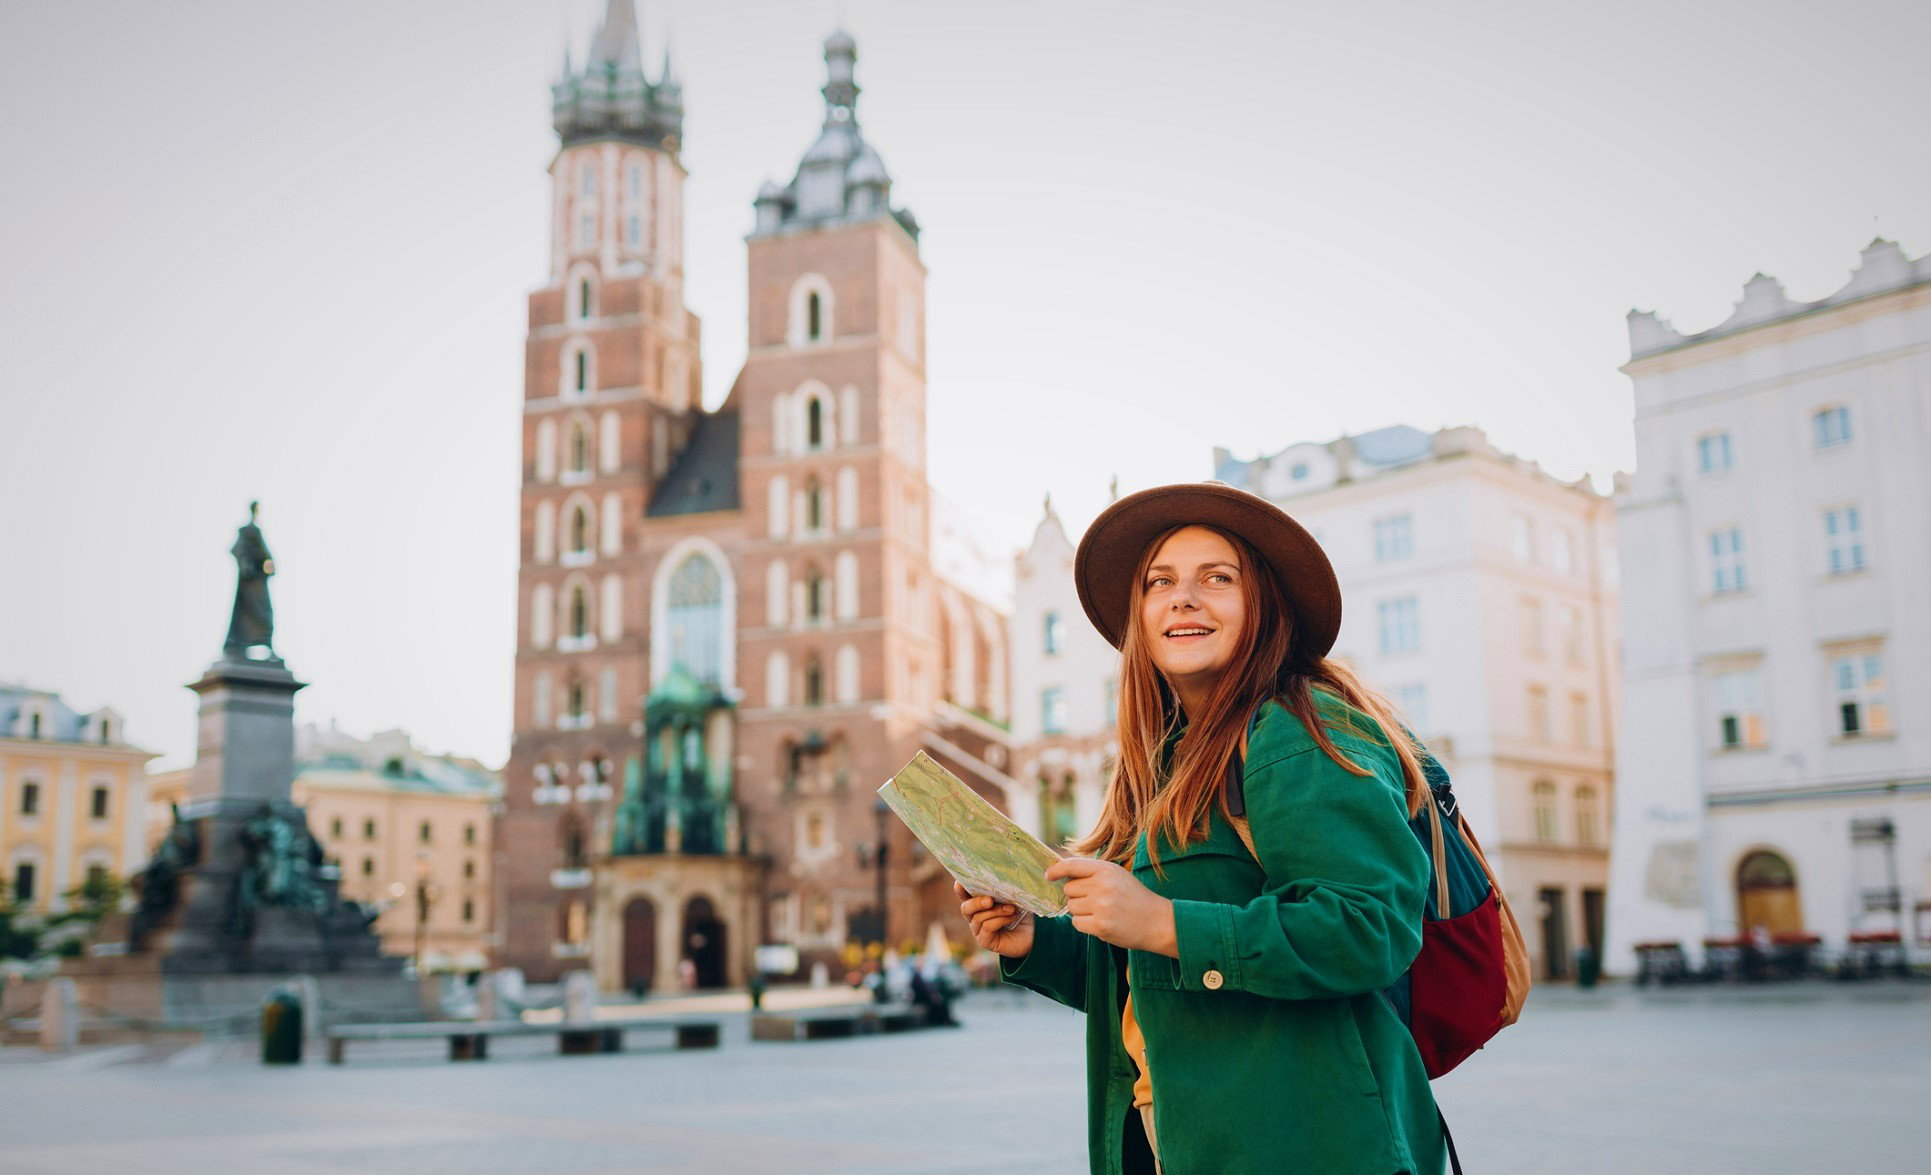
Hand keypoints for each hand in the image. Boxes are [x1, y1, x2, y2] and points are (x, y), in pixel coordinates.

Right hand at [955, 882, 1033, 958]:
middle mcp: (975, 916)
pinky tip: (1012, 917)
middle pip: (966, 908)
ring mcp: (978, 930)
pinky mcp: (984, 941)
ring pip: (978, 918)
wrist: (1032, 935)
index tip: (959, 883)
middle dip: (976, 902)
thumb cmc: (1021, 913)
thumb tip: (1004, 877)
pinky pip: (987, 927)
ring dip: (996, 911)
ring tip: (1011, 909)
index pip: (965, 894)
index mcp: (979, 903)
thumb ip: (1005, 890)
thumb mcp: (1014, 898)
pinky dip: (1000, 920)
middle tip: (989, 900)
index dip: (961, 889)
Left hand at [1045, 858, 1177, 956]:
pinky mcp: (1101, 925)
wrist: (1157, 922)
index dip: (1056, 870)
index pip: (1072, 865)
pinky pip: (1077, 923)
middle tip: (1096, 901)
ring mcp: (1101, 906)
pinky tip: (1101, 923)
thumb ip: (1092, 872)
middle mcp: (1102, 885)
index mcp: (1106, 869)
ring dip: (1081, 911)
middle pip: (1069, 889)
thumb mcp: (1116, 875)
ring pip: (1071, 907)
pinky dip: (1085, 924)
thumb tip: (1061, 874)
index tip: (1048, 876)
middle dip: (1077, 896)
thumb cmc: (1134, 897)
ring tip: (1102, 912)